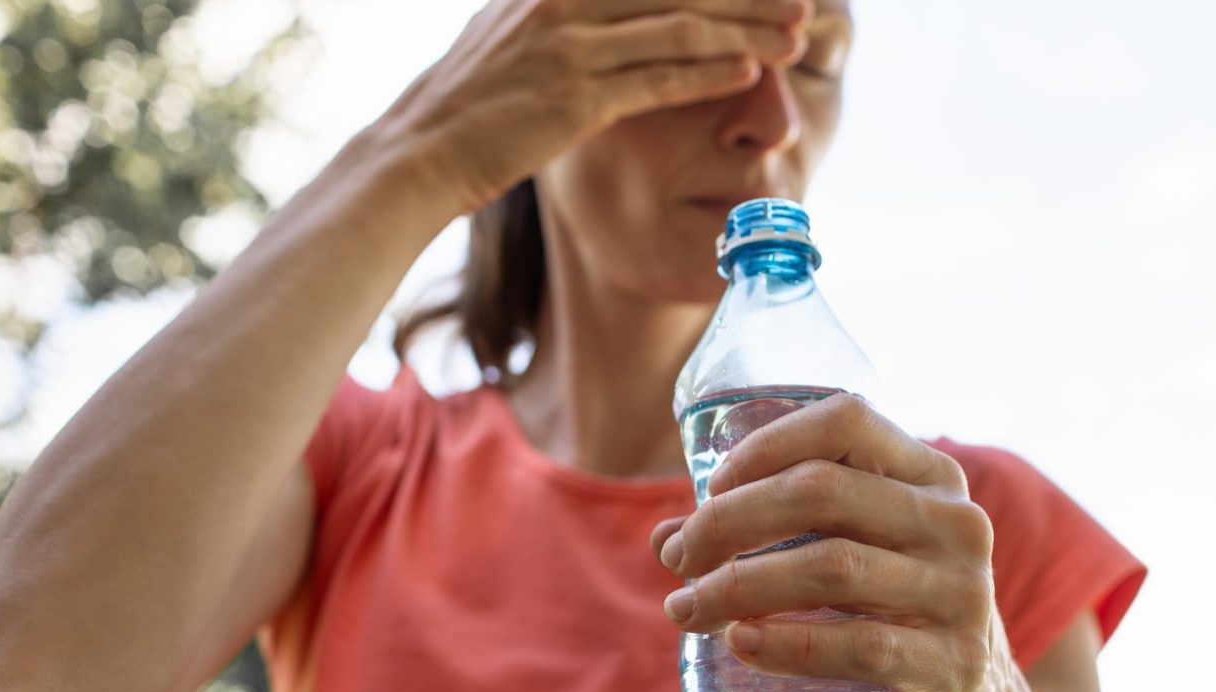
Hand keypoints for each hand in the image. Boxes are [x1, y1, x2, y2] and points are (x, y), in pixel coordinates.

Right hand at [374, 0, 810, 218]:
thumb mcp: (510, 35)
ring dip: (746, 30)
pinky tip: (750, 70)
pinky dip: (708, 72)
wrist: (419, 153)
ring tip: (795, 35)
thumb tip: (607, 14)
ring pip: (679, 26)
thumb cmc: (468, 105)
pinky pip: (657, 78)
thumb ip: (558, 14)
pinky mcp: (576, 97)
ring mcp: (569, 45)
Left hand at [648, 393, 1006, 691]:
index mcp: (930, 476)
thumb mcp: (846, 558)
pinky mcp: (954, 664)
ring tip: (687, 610)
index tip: (710, 490)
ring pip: (833, 567)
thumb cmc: (889, 618)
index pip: (845, 421)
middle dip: (730, 521)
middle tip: (680, 559)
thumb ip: (767, 537)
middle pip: (822, 491)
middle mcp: (955, 522)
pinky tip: (740, 644)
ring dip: (740, 586)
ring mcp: (963, 593)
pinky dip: (787, 643)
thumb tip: (664, 540)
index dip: (766, 445)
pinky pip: (859, 646)